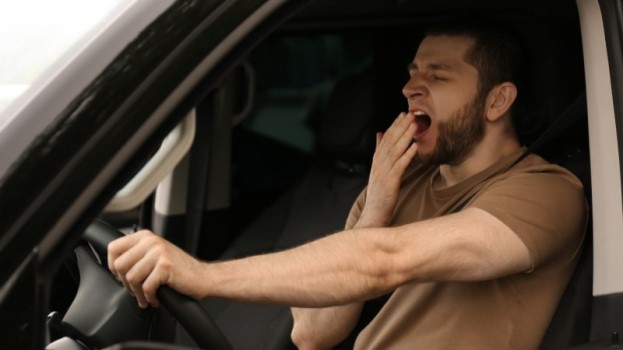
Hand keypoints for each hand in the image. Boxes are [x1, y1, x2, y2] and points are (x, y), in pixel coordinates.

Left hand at [107, 230, 205, 307]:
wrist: (203, 277)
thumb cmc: (180, 270)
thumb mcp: (156, 255)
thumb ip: (137, 254)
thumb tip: (114, 265)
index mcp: (146, 236)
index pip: (113, 248)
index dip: (112, 266)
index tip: (121, 276)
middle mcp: (151, 241)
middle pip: (119, 265)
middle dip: (125, 283)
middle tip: (136, 290)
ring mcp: (159, 253)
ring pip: (131, 277)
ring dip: (137, 293)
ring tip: (146, 297)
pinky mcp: (165, 266)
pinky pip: (146, 287)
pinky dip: (149, 298)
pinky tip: (155, 298)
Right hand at [359, 112, 417, 226]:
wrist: (373, 213)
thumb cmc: (379, 194)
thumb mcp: (378, 170)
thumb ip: (379, 152)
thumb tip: (379, 134)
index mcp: (376, 160)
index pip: (385, 138)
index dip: (394, 125)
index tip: (402, 114)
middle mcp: (379, 164)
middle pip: (390, 141)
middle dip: (401, 126)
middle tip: (411, 114)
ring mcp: (384, 172)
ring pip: (395, 150)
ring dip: (405, 136)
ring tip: (415, 125)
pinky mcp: (390, 182)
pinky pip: (400, 165)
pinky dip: (407, 155)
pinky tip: (415, 146)